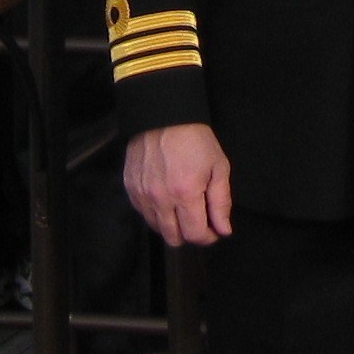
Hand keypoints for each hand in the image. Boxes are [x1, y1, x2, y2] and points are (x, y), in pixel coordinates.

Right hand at [125, 123, 233, 246]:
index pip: (195, 235)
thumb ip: (221, 202)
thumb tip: (223, 230)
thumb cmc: (195, 139)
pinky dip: (156, 213)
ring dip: (172, 225)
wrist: (163, 115)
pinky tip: (166, 198)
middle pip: (173, 238)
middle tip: (198, 219)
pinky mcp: (130, 188)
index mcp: (185, 194)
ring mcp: (142, 195)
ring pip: (157, 228)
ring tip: (182, 208)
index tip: (214, 229)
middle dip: (189, 234)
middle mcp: (160, 199)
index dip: (208, 237)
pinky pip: (143, 213)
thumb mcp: (218, 166)